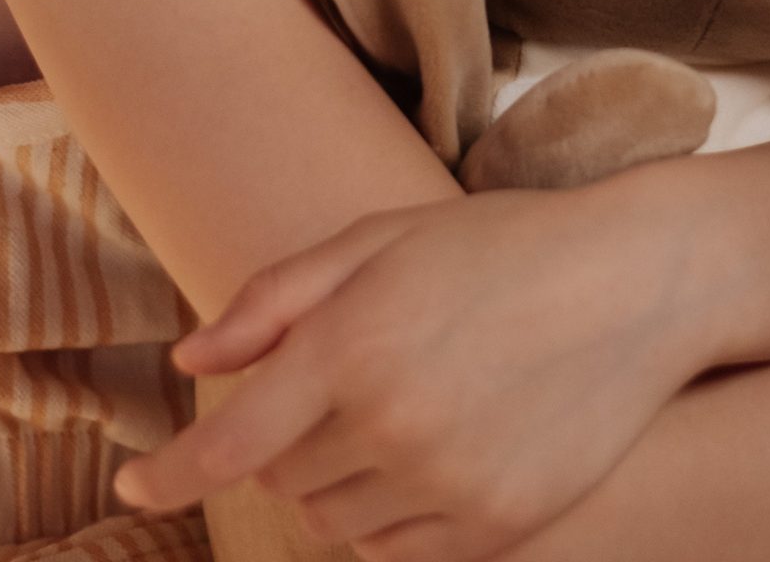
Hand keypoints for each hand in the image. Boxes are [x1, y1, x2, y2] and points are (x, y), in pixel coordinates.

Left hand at [111, 176, 722, 561]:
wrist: (636, 282)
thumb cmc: (499, 245)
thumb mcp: (382, 239)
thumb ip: (275, 299)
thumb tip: (191, 363)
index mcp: (353, 345)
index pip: (228, 446)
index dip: (169, 472)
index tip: (133, 483)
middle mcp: (393, 426)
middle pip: (283, 478)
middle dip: (288, 436)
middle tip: (347, 377)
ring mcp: (450, 486)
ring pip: (336, 523)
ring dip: (339, 480)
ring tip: (398, 407)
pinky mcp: (498, 528)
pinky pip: (400, 551)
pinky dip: (391, 515)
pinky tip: (433, 450)